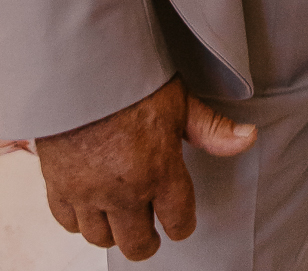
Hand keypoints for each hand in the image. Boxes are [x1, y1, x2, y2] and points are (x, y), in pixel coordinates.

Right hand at [37, 75, 253, 260]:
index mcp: (160, 171)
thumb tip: (248, 138)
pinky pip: (68, 223)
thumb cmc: (131, 76)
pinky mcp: (59, 185)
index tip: (179, 220)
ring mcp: (89, 192)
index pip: (179, 223)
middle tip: (150, 229)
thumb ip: (211, 129)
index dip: (182, 224)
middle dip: (148, 239)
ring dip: (113, 230)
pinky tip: (90, 204)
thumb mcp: (179, 100)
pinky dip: (79, 220)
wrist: (80, 63)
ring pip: (102, 238)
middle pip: (138, 244)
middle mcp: (125, 190)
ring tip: (120, 215)